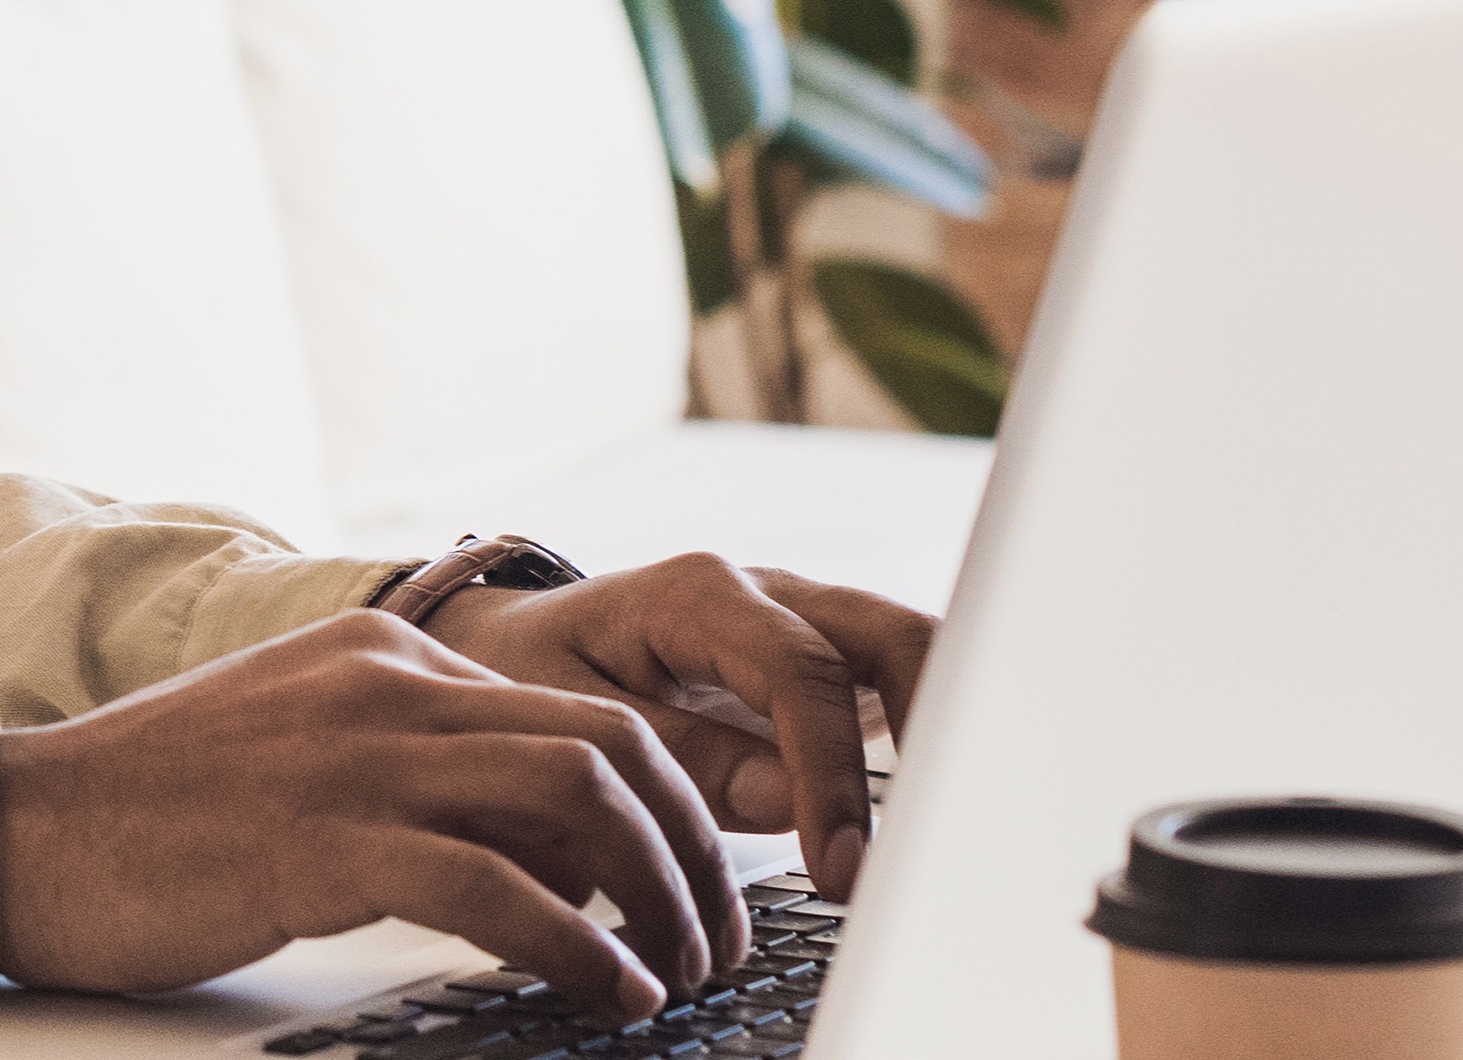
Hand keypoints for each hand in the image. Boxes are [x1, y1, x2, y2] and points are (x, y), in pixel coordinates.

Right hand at [0, 608, 738, 1021]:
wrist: (25, 829)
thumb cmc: (156, 817)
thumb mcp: (305, 757)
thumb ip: (413, 775)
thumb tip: (542, 856)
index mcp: (386, 659)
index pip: (578, 712)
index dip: (665, 805)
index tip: (695, 885)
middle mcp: (386, 686)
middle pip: (607, 745)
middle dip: (690, 850)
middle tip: (721, 938)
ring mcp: (355, 757)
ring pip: (576, 800)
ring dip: (658, 899)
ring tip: (684, 972)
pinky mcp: (323, 841)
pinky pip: (496, 886)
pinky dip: (580, 946)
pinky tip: (612, 993)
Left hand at [423, 556, 934, 901]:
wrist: (516, 642)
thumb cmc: (531, 674)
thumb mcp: (571, 715)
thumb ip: (678, 755)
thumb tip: (787, 799)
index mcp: (700, 594)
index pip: (801, 675)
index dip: (830, 775)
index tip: (839, 868)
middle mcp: (770, 594)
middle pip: (895, 637)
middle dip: (935, 733)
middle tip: (925, 847)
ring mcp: (807, 623)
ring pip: (915, 655)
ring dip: (944, 737)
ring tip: (946, 839)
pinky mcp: (826, 664)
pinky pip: (898, 690)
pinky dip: (928, 744)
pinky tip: (928, 822)